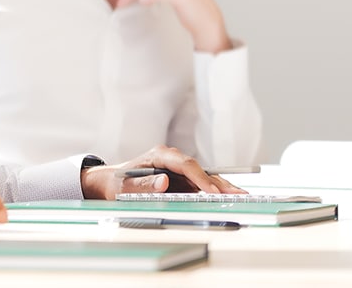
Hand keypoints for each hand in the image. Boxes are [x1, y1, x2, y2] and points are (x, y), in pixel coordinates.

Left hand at [81, 146, 245, 198]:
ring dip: (222, 187)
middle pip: (200, 169)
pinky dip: (216, 191)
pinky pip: (202, 184)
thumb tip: (164, 182)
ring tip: (242, 197)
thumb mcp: (126, 186)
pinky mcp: (182, 178)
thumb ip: (144, 184)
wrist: (112, 181)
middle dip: (219, 182)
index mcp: (159, 155)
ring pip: (204, 176)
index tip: (212, 191)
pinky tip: (230, 198)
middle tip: (239, 194)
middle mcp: (172, 158)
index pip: (185, 164)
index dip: (200, 178)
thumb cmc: (118, 183)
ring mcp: (178, 168)